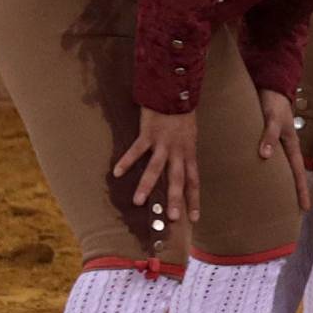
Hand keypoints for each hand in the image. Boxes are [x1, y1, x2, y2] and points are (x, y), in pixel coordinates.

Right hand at [114, 107, 200, 221]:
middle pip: (178, 179)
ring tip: (138, 202)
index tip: (195, 218)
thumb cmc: (182, 115)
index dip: (194, 199)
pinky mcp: (148, 134)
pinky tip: (117, 172)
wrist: (175, 93)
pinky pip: (137, 150)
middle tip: (173, 218)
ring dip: (147, 186)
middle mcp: (178, 151)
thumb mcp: (189, 137)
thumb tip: (181, 171)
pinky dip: (127, 161)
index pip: (194, 181)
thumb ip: (184, 154)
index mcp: (189, 154)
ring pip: (156, 168)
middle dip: (176, 199)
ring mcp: (163, 143)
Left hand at [257, 89, 312, 211]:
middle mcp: (284, 148)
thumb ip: (269, 135)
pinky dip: (262, 169)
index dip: (301, 190)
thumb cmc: (273, 101)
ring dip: (277, 182)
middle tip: (291, 210)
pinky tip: (256, 176)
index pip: (298, 173)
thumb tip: (266, 156)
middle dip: (292, 191)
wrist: (268, 85)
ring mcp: (274, 144)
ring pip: (277, 168)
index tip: (304, 208)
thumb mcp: (272, 117)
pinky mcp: (264, 139)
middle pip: (290, 174)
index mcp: (290, 145)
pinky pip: (265, 158)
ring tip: (273, 199)